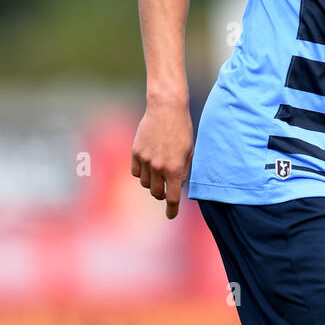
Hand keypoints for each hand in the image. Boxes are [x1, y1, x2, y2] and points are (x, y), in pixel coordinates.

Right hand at [130, 97, 193, 219]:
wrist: (166, 108)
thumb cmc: (182, 130)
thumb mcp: (189, 152)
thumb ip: (184, 172)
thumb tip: (177, 187)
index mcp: (175, 168)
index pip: (172, 198)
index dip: (172, 210)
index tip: (171, 216)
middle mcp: (158, 166)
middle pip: (156, 193)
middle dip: (162, 194)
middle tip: (166, 189)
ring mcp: (145, 159)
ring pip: (145, 183)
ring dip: (152, 182)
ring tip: (159, 170)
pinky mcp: (135, 152)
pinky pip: (136, 172)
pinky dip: (142, 173)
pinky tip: (148, 164)